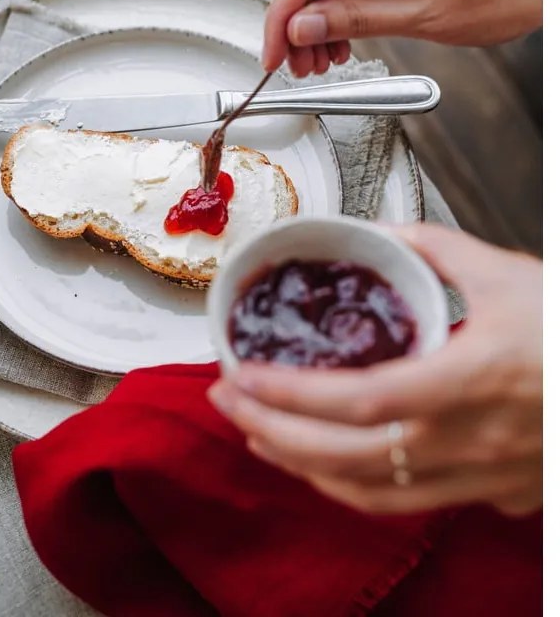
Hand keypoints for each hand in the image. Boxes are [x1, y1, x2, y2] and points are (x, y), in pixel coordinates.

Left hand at [208, 225, 541, 516]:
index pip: (360, 401)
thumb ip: (436, 245)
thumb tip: (381, 232)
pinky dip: (350, 487)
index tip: (244, 373)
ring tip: (258, 433)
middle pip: (348, 456)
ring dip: (303, 465)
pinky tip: (324, 466)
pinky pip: (404, 503)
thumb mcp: (506, 273)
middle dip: (273, 430)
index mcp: (469, 380)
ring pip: (370, 491)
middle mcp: (467, 440)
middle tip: (227, 398)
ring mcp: (477, 475)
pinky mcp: (487, 490)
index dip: (293, 394)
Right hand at [263, 0, 541, 76]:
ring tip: (321, 59)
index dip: (282, 16)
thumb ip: (353, 20)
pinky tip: (340, 37)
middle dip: (296, 20)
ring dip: (316, 16)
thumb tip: (301, 29)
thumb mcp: (421, 17)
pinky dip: (338, 5)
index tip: (273, 54)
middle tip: (297, 64)